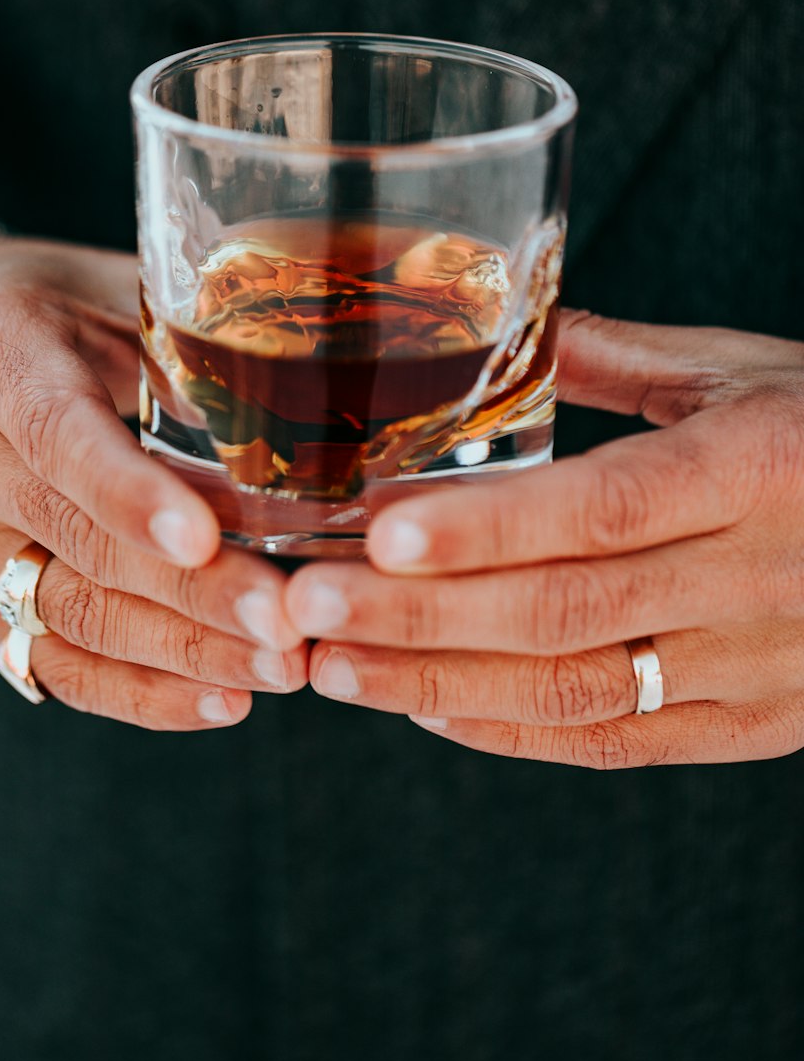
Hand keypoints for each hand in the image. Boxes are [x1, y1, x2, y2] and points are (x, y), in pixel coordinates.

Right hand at [0, 236, 306, 727]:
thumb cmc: (49, 311)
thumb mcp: (108, 291)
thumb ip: (186, 340)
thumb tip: (316, 385)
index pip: (57, 436)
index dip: (129, 494)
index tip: (204, 541)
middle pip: (80, 543)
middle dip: (194, 595)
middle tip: (289, 624)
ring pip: (73, 619)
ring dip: (184, 654)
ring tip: (282, 668)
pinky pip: (55, 666)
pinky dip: (144, 693)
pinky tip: (224, 700)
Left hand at [287, 310, 803, 767]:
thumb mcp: (743, 373)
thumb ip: (614, 356)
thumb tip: (498, 319)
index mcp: (753, 470)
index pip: (606, 508)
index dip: (491, 527)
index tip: (382, 530)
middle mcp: (753, 577)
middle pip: (568, 610)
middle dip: (424, 617)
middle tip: (306, 606)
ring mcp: (754, 665)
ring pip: (580, 689)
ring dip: (443, 683)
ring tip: (333, 665)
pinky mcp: (748, 723)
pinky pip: (618, 740)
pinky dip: (511, 731)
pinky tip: (423, 709)